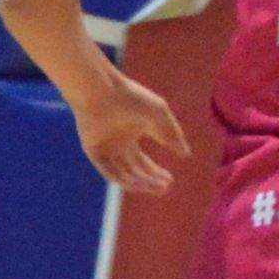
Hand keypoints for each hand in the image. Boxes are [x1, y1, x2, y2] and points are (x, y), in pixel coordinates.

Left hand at [73, 64, 191, 195]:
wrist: (102, 91)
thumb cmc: (131, 97)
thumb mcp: (159, 114)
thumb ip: (172, 133)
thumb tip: (185, 153)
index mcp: (131, 136)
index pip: (143, 162)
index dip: (156, 173)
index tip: (170, 180)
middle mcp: (117, 145)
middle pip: (134, 171)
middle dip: (150, 181)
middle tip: (166, 188)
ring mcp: (104, 149)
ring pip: (123, 174)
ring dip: (140, 183)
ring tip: (157, 187)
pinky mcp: (93, 151)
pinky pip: (109, 171)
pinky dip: (123, 179)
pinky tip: (138, 182)